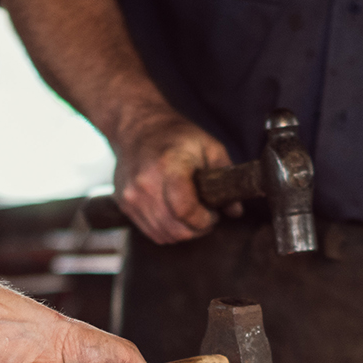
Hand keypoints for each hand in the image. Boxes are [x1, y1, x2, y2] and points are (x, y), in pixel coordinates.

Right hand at [113, 108, 234, 244]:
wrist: (136, 127)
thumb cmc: (176, 135)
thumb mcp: (209, 146)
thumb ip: (225, 176)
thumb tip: (236, 210)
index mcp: (169, 166)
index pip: (185, 210)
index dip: (205, 220)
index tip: (213, 214)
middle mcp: (145, 184)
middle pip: (176, 229)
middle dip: (197, 229)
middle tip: (205, 216)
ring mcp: (132, 196)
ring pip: (164, 235)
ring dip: (183, 232)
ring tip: (191, 214)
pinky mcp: (125, 205)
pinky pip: (151, 232)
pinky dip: (167, 231)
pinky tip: (175, 215)